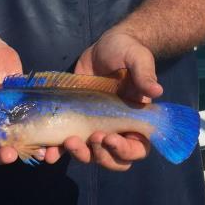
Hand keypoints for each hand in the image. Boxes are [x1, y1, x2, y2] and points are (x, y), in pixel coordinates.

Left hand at [66, 29, 161, 170]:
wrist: (105, 45)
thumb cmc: (128, 51)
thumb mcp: (138, 58)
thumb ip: (145, 75)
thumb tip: (157, 91)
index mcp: (137, 121)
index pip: (136, 149)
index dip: (124, 150)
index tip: (109, 138)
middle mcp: (117, 129)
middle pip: (112, 159)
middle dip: (100, 155)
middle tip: (90, 138)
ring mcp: (95, 127)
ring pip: (90, 155)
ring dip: (79, 154)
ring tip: (68, 143)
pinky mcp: (75, 121)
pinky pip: (67, 143)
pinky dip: (57, 151)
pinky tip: (47, 151)